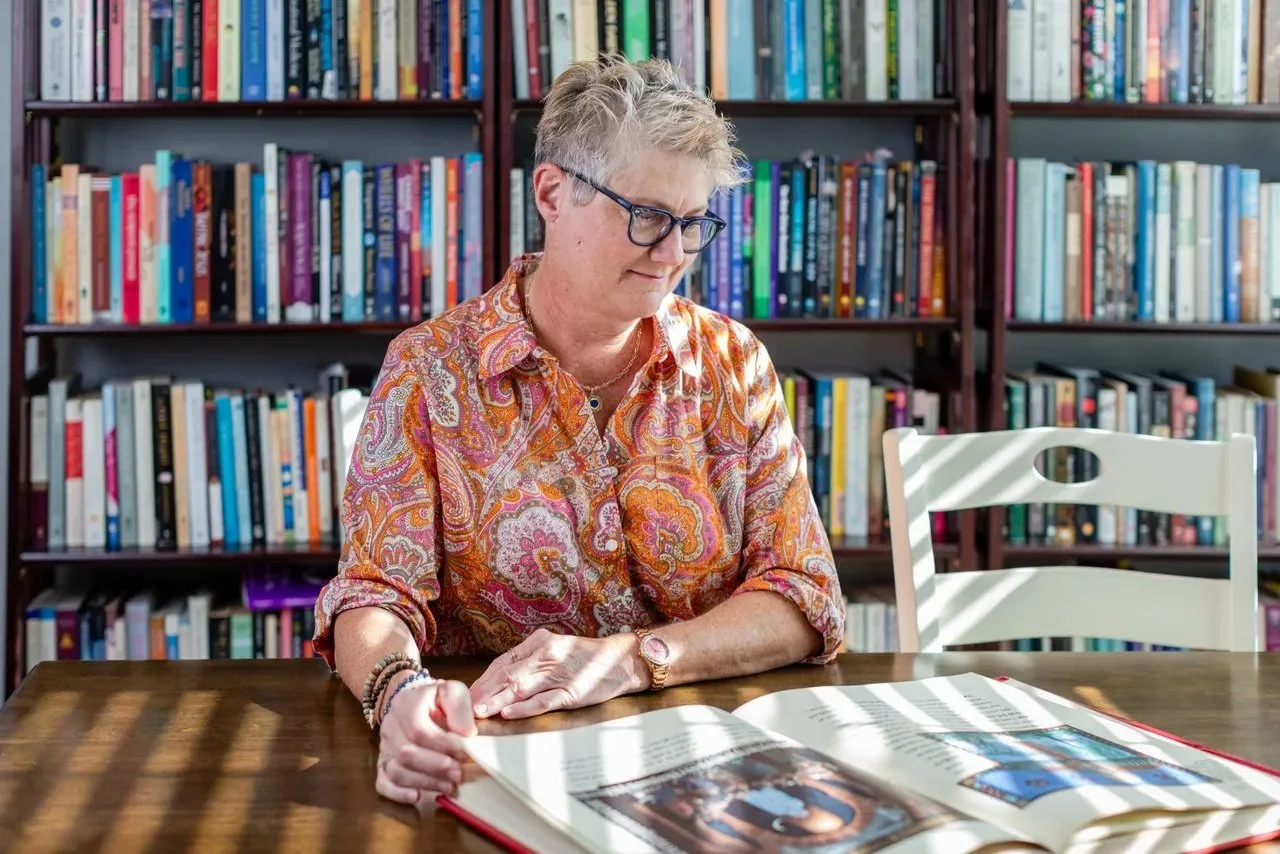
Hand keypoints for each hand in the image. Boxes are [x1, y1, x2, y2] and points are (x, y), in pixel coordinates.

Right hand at [375, 676, 477, 805]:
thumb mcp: (452, 692)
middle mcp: (389, 725)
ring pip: (396, 770)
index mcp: (405, 704)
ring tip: (449, 786)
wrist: (417, 704)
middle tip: (459, 773)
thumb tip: (466, 734)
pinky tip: (418, 797)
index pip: (418, 729)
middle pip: (405, 752)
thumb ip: (460, 708)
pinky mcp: (382, 764)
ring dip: (424, 782)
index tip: (464, 752)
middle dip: (435, 766)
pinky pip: (382, 784)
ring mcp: (383, 746)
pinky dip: (399, 794)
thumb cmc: (438, 700)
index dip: (442, 745)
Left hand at [469, 628, 643, 719]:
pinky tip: (510, 713)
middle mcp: (548, 654)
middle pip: (508, 674)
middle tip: (464, 707)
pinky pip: (544, 700)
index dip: (483, 679)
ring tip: (480, 711)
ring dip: (498, 700)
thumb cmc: (585, 658)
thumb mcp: (555, 651)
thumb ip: (530, 662)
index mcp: (540, 642)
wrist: (621, 661)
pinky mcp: (572, 692)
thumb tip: (499, 680)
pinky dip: (525, 707)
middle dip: (484, 692)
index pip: (504, 662)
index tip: (467, 694)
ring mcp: (560, 673)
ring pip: (521, 687)